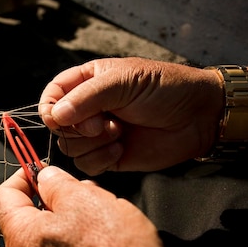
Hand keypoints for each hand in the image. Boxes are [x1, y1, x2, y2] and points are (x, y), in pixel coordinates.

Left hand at [0, 165, 240, 246]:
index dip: (22, 176)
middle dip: (56, 202)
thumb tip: (46, 177)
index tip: (42, 169)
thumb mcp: (89, 202)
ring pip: (51, 243)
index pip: (4, 198)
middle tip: (87, 195)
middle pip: (29, 221)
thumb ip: (59, 184)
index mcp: (22, 240)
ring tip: (106, 226)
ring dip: (72, 227)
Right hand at [38, 57, 223, 174]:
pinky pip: (86, 165)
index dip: (49, 109)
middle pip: (57, 126)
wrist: (198, 117)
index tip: (59, 117)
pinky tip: (122, 148)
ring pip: (69, 147)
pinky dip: (101, 159)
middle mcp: (87, 109)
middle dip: (78, 128)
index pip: (51, 96)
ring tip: (119, 132)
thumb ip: (86, 97)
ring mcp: (96, 134)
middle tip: (105, 122)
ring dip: (92, 143)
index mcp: (86, 83)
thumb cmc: (164, 88)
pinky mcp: (107, 156)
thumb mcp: (123, 81)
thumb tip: (55, 117)